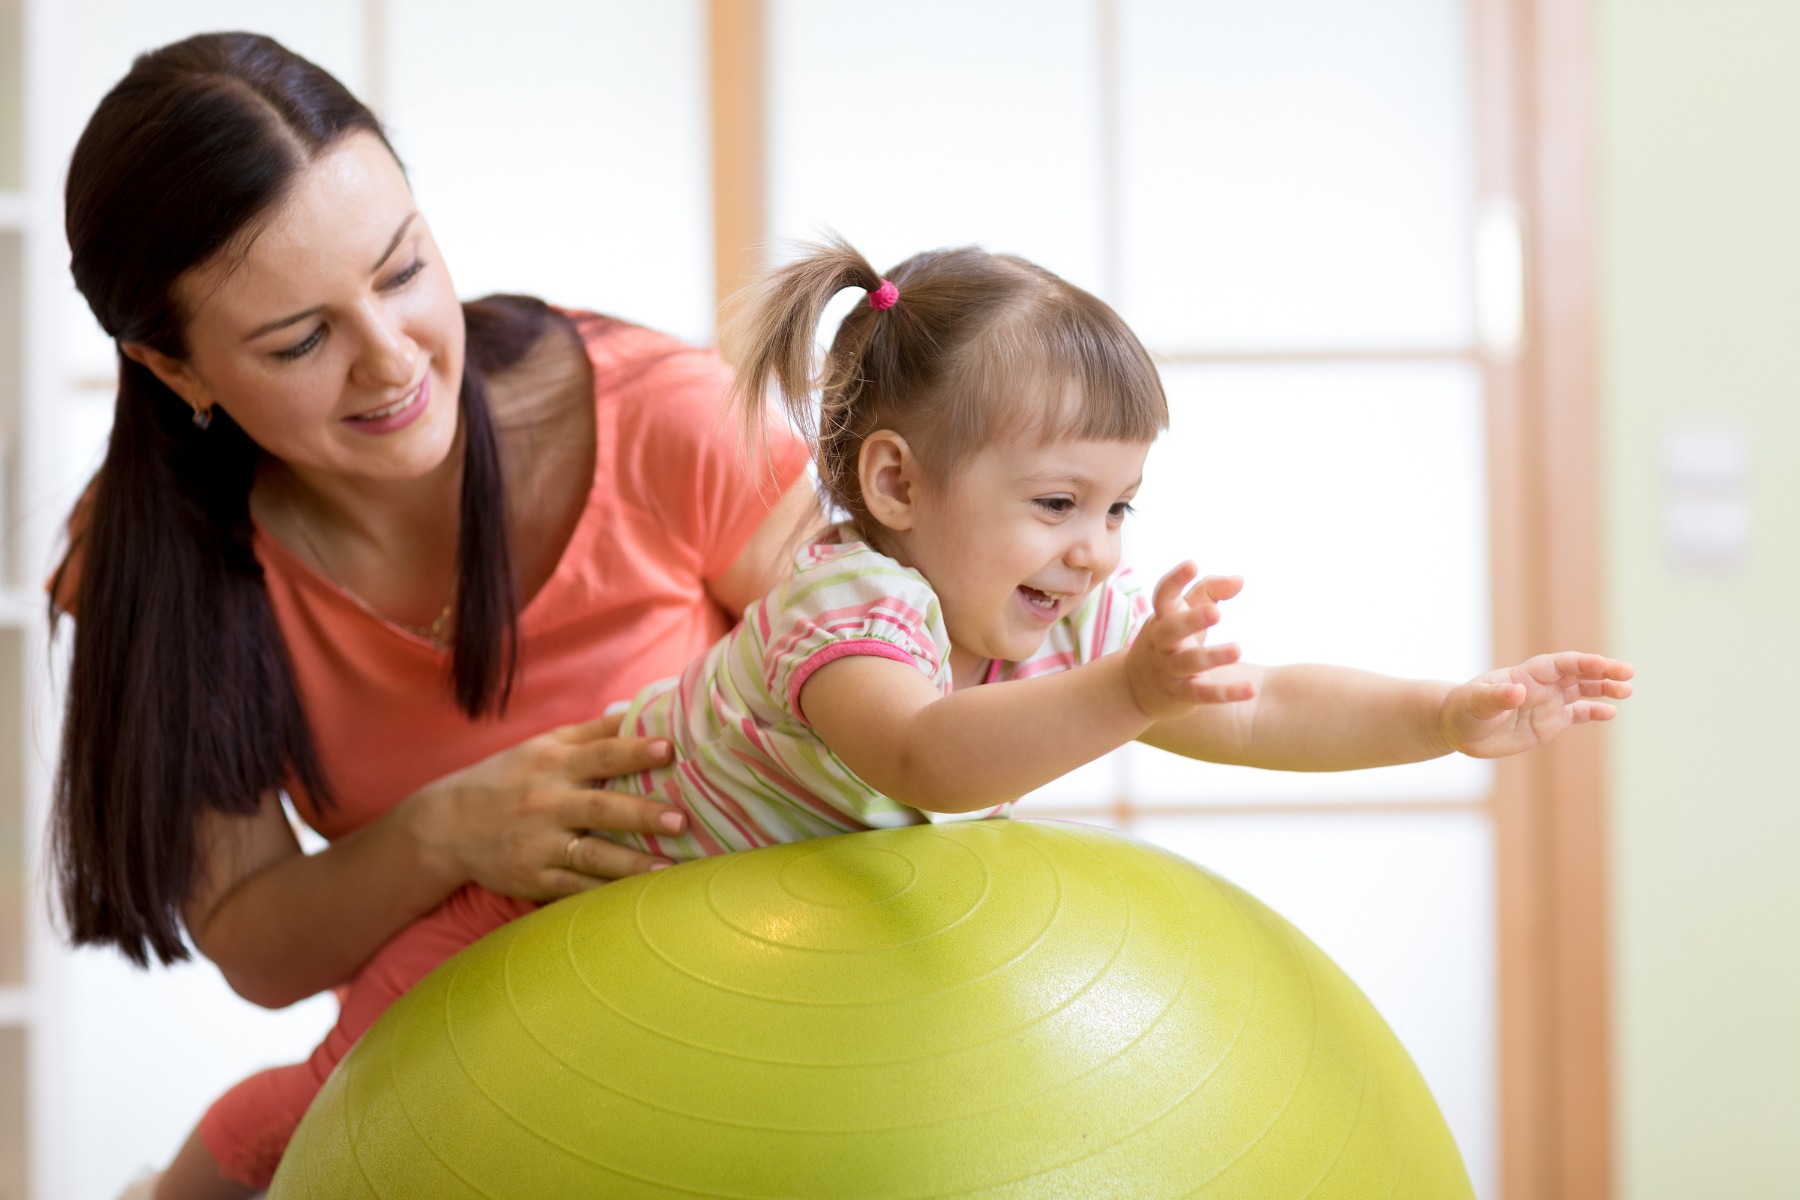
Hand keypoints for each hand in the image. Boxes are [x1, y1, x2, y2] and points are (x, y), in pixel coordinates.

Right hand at [407, 712, 685, 900]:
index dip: (634, 751)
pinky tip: (637, 895)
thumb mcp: (543, 745)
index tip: (668, 749)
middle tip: (680, 820)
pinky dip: (605, 892)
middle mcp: (546, 803)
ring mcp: (538, 845)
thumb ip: (594, 731)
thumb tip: (642, 710)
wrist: (446, 826)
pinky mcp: (533, 879)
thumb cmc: (508, 778)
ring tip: (669, 868)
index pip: (599, 754)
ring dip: (632, 863)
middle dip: (642, 815)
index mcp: (553, 765)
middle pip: (600, 808)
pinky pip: (575, 887)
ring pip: (592, 855)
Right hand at [1125, 564, 1254, 721]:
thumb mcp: (1183, 612)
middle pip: (1171, 630)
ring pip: (1188, 663)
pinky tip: (1250, 690)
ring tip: (1238, 650)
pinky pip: (1203, 694)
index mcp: (1162, 618)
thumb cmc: (1170, 640)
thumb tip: (1240, 579)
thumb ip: (1210, 590)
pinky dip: (1226, 693)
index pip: (1163, 595)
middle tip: (1215, 612)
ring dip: (1212, 657)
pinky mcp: (1181, 694)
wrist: (1135, 688)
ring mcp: (1169, 669)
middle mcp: (1161, 643)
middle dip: (1191, 620)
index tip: (1192, 564)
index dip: (1175, 580)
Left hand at [1440, 651, 1634, 758]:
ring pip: (1582, 691)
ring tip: (1627, 690)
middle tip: (1628, 673)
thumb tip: (1518, 692)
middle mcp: (1541, 686)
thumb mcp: (1477, 704)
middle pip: (1578, 673)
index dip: (1584, 663)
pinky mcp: (1547, 723)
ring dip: (1604, 689)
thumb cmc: (1464, 710)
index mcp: (1526, 675)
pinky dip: (1593, 712)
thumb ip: (1497, 697)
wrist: (1457, 728)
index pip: (1561, 664)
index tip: (1605, 666)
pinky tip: (1610, 712)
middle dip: (1603, 671)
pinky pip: (1576, 714)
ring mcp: (1546, 703)